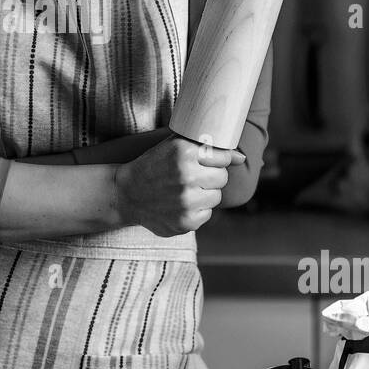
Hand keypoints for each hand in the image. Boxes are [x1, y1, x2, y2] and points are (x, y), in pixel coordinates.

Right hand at [113, 134, 244, 235]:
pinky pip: (207, 215)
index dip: (214, 160)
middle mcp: (186, 175)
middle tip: (191, 177)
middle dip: (210, 177)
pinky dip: (197, 211)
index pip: (223, 157)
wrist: (126, 194)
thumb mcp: (174, 147)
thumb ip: (208, 148)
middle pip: (221, 178)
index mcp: (184, 152)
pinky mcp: (186, 222)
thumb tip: (242, 158)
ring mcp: (186, 201)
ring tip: (183, 191)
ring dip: (204, 195)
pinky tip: (179, 204)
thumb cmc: (153, 166)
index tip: (202, 163)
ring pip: (216, 197)